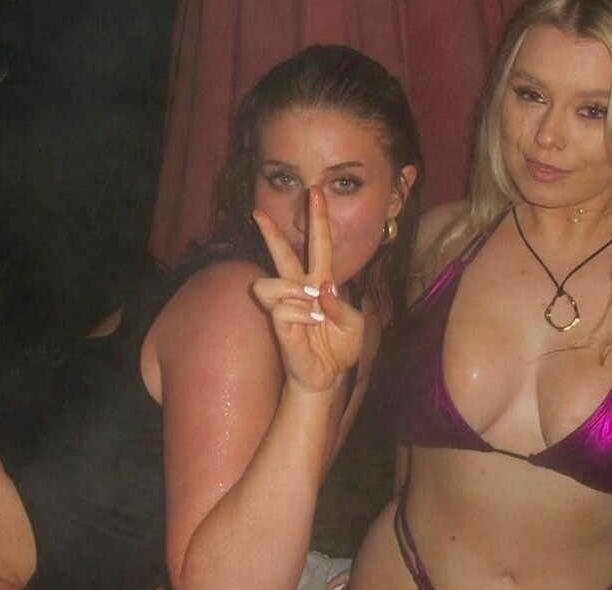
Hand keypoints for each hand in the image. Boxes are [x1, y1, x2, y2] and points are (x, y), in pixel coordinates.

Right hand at [251, 187, 363, 392]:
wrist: (327, 376)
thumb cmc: (340, 348)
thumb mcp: (354, 325)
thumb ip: (343, 306)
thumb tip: (321, 289)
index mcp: (322, 283)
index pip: (319, 246)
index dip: (318, 220)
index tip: (315, 193)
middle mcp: (300, 289)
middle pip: (282, 254)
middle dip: (270, 233)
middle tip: (257, 213)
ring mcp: (286, 305)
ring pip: (271, 282)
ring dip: (292, 289)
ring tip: (310, 303)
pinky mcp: (278, 324)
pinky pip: (281, 308)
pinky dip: (300, 315)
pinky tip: (311, 326)